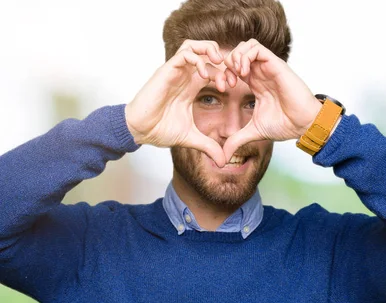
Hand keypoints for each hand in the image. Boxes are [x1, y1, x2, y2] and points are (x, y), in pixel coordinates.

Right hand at [125, 40, 234, 166]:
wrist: (140, 130)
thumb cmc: (160, 130)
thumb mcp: (191, 138)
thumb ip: (208, 146)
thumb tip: (223, 161)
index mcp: (192, 86)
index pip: (214, 69)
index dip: (227, 73)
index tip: (234, 86)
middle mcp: (185, 75)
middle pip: (207, 51)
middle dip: (224, 59)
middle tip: (233, 74)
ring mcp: (175, 71)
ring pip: (194, 45)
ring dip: (210, 51)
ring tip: (220, 65)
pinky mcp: (166, 71)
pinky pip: (184, 54)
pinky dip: (198, 59)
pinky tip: (205, 75)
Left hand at [221, 39, 322, 160]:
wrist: (303, 124)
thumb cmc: (285, 125)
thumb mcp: (253, 132)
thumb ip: (237, 140)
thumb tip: (223, 156)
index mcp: (255, 83)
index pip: (233, 67)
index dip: (223, 74)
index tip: (223, 90)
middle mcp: (261, 72)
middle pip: (238, 51)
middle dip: (226, 63)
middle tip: (228, 81)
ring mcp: (268, 67)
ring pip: (246, 45)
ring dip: (235, 56)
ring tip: (236, 74)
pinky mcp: (276, 64)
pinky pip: (256, 47)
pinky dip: (245, 55)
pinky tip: (243, 72)